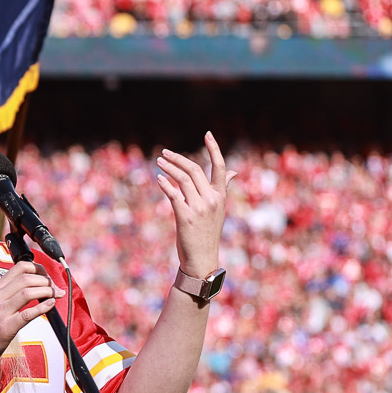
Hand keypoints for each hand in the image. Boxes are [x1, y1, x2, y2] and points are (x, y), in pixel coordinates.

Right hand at [0, 261, 62, 367]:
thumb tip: (33, 286)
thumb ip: (8, 294)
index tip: (47, 276)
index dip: (38, 268)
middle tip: (56, 287)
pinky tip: (51, 305)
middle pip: (27, 278)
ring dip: (48, 291)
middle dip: (46, 280)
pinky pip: (28, 314)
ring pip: (28, 292)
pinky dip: (43, 307)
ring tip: (57, 295)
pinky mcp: (6, 327)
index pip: (19, 267)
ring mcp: (0, 312)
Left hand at [155, 131, 235, 278]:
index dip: (214, 149)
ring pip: (183, 179)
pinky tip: (158, 178)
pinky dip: (165, 184)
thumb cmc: (207, 233)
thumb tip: (233, 172)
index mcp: (220, 196)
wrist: (202, 259)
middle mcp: (212, 199)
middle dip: (178, 158)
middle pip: (195, 169)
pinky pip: (174, 195)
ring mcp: (199, 208)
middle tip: (164, 153)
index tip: (208, 134)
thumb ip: (222, 188)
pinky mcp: (186, 217)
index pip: (220, 167)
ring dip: (169, 168)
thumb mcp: (218, 209)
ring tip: (158, 162)